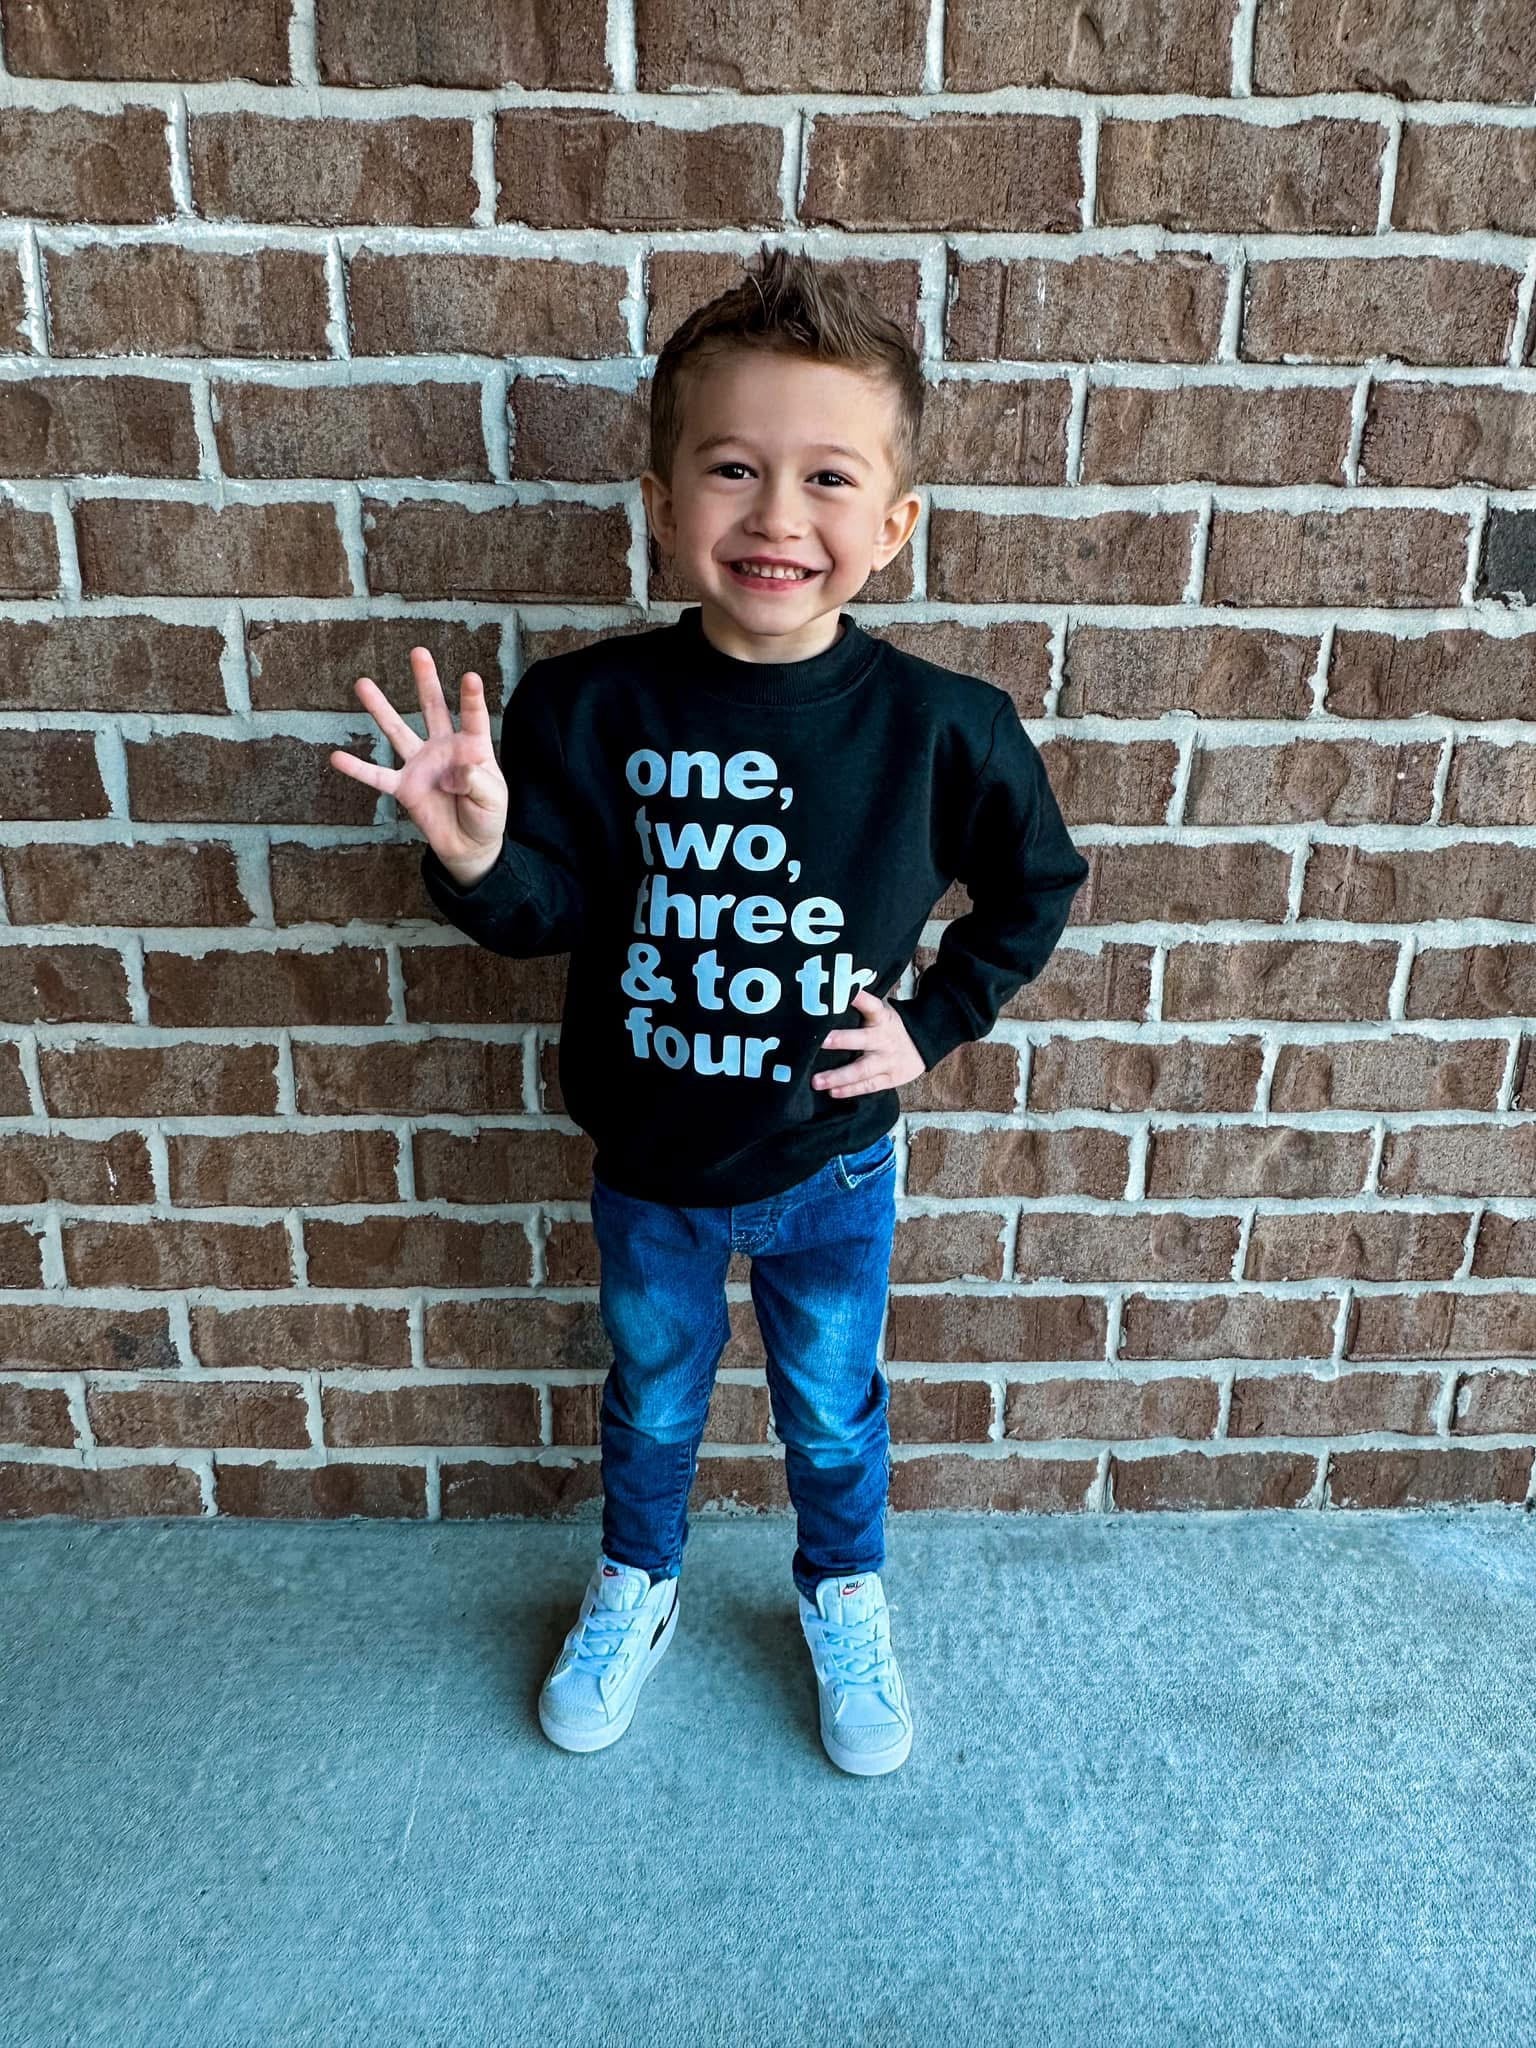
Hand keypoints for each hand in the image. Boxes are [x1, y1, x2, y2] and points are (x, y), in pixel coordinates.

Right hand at [328, 648, 507, 883]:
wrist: (469, 844)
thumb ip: (478, 782)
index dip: (471, 699)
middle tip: (418, 652)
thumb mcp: (494, 799)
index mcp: (472, 747)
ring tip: (362, 683)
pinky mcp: (404, 787)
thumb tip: (453, 773)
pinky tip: (336, 757)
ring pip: (397, 731)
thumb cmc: (487, 815)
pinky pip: (377, 776)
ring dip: (380, 708)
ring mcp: (421, 765)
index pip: (473, 718)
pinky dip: (357, 769)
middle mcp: (443, 748)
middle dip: (426, 681)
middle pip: (433, 708)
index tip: (470, 677)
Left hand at [811, 987, 925, 1096]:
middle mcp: (884, 1039)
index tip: (844, 995)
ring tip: (817, 1081)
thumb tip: (829, 1001)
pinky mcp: (890, 1078)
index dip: (859, 999)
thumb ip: (860, 1010)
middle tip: (821, 1042)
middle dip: (842, 1040)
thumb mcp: (880, 1013)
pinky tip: (833, 1092)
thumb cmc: (890, 1028)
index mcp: (882, 1018)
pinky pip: (869, 1085)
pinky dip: (851, 1090)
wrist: (923, 1046)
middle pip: (863, 1040)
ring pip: (862, 1069)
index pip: (871, 1006)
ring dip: (839, 1076)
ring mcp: (888, 1061)